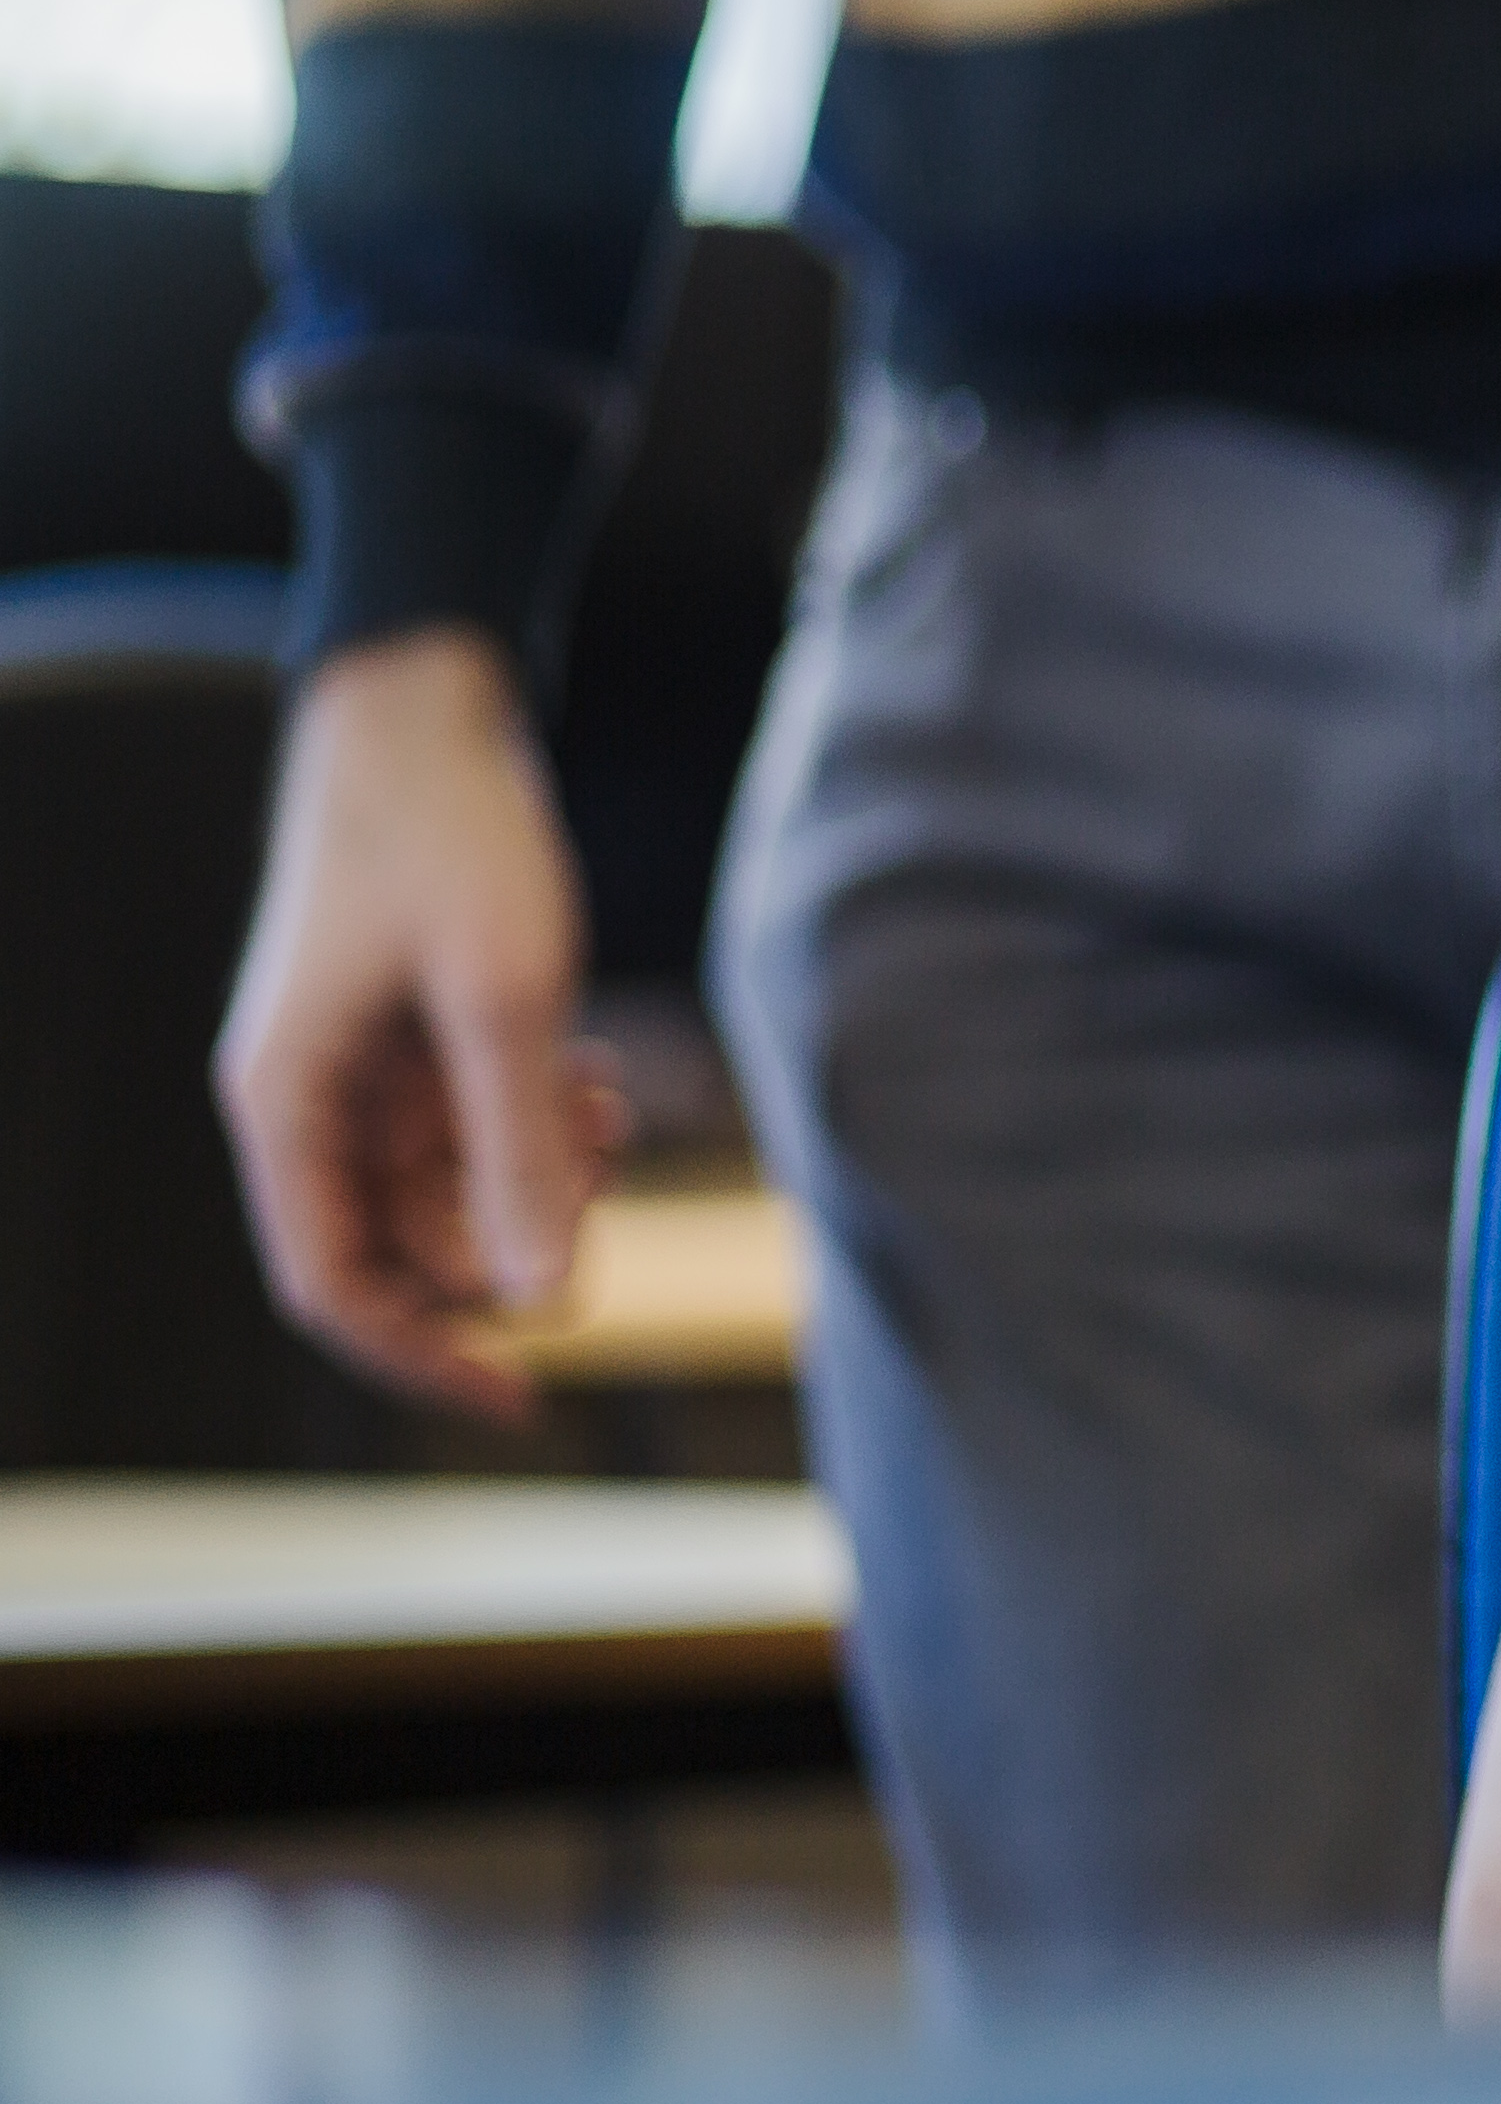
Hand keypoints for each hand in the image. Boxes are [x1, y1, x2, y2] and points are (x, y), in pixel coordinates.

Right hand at [211, 627, 619, 1421]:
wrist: (432, 703)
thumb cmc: (450, 834)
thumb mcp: (505, 998)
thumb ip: (521, 1147)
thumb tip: (549, 1296)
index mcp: (287, 1105)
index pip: (334, 1285)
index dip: (423, 1356)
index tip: (526, 1400)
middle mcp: (308, 1099)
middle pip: (407, 1243)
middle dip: (512, 1234)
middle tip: (606, 1167)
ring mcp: (359, 1067)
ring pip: (451, 1186)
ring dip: (538, 1174)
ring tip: (609, 1104)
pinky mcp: (410, 1031)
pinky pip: (471, 1124)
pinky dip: (537, 1121)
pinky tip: (601, 1077)